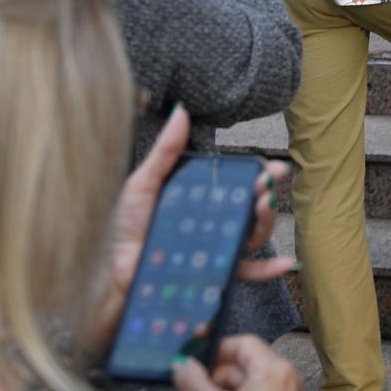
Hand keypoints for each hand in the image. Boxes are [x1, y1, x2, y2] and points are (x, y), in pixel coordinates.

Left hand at [81, 105, 292, 357]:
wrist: (104, 277)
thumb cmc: (120, 231)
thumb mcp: (142, 185)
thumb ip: (165, 152)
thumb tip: (181, 111)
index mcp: (198, 203)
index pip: (235, 186)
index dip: (258, 176)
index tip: (274, 167)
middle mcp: (210, 227)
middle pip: (249, 210)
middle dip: (266, 195)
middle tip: (268, 184)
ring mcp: (212, 253)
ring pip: (251, 237)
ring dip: (266, 223)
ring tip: (265, 208)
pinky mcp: (210, 279)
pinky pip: (243, 275)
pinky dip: (268, 271)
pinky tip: (287, 264)